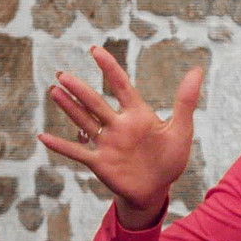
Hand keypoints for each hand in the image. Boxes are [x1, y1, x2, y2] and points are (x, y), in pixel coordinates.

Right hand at [37, 46, 203, 228]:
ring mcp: (106, 143)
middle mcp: (118, 125)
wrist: (157, 190)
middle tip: (63, 74)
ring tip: (54, 90)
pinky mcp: (99, 162)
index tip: (95, 50)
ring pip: (84, 121)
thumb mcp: (181, 130)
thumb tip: (198, 69)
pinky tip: (43, 137)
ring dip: (69, 107)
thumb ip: (185, 101)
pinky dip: (60, 145)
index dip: (109, 68)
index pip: (121, 85)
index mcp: (137, 114)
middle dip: (80, 89)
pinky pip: (76, 152)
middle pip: (95, 102)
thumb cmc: (170, 160)